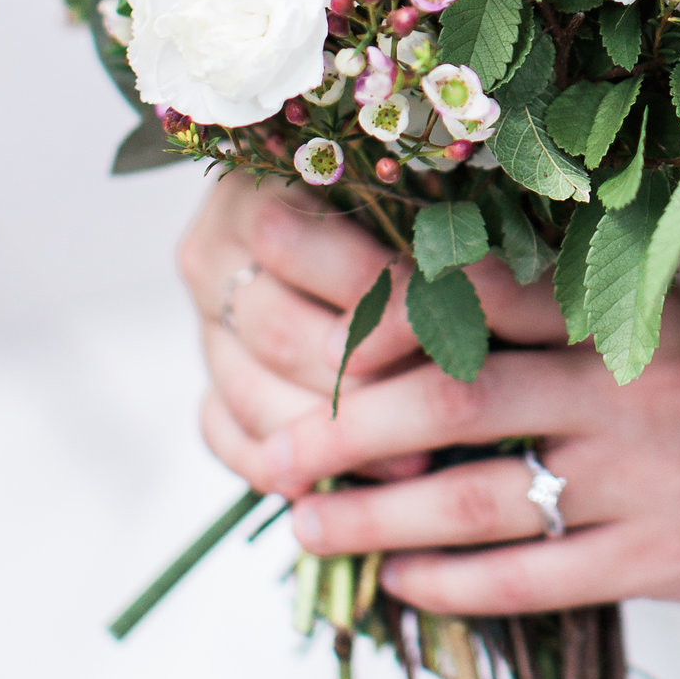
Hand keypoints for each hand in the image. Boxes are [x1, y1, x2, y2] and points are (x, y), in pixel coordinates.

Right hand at [176, 171, 429, 482]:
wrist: (320, 217)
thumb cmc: (390, 200)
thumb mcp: (401, 195)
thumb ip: (420, 227)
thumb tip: (475, 282)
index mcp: (254, 194)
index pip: (302, 248)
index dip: (380, 296)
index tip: (448, 328)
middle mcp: (214, 256)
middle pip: (279, 332)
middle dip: (362, 379)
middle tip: (437, 414)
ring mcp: (204, 324)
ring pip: (251, 392)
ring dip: (330, 436)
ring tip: (411, 464)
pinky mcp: (208, 379)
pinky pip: (222, 432)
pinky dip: (272, 465)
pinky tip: (332, 484)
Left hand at [180, 196, 679, 611]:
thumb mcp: (645, 320)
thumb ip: (542, 312)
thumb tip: (389, 318)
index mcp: (613, 308)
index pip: (470, 291)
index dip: (368, 302)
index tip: (287, 320)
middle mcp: (627, 381)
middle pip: (453, 398)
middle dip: (345, 431)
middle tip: (272, 455)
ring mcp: (646, 472)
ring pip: (479, 500)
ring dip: (377, 522)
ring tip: (308, 528)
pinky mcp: (662, 554)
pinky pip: (531, 575)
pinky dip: (451, 583)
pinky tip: (399, 584)